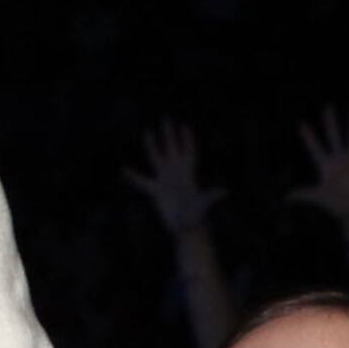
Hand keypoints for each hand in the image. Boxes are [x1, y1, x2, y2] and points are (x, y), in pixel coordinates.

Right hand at [126, 120, 221, 239]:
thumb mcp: (203, 204)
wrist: (186, 228)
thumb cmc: (197, 217)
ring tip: (147, 132)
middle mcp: (176, 173)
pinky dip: (133, 176)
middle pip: (172, 148)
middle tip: (166, 119)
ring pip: (156, 158)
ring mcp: (165, 180)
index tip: (184, 127)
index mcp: (188, 174)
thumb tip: (224, 192)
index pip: (188, 152)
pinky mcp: (155, 191)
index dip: (187, 140)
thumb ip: (211, 196)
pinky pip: (142, 181)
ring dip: (152, 146)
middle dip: (169, 134)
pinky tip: (124, 170)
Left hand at [287, 107, 348, 235]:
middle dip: (330, 122)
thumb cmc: (335, 206)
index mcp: (326, 166)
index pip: (315, 148)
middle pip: (334, 136)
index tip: (301, 125)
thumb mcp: (317, 197)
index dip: (308, 137)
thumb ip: (302, 193)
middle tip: (327, 107)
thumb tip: (285, 197)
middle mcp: (339, 159)